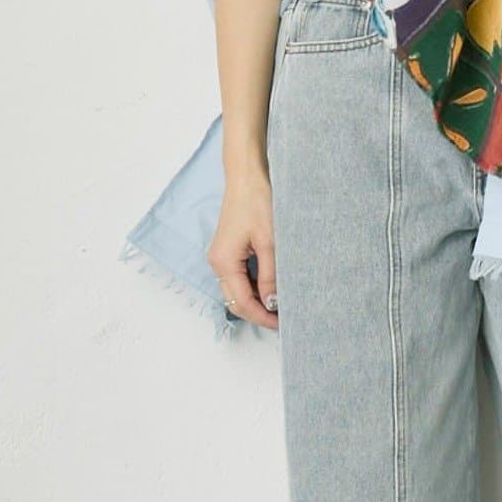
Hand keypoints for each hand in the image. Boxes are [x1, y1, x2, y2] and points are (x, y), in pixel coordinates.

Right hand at [208, 157, 277, 329]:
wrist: (247, 177)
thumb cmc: (257, 202)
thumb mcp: (270, 242)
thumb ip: (271, 276)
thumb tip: (273, 304)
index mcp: (223, 262)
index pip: (242, 303)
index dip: (263, 317)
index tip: (283, 325)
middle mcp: (217, 263)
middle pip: (236, 301)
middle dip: (259, 313)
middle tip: (284, 320)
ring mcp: (221, 257)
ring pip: (237, 292)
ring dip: (257, 302)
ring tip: (281, 307)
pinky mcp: (228, 251)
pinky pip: (238, 279)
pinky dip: (254, 289)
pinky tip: (272, 290)